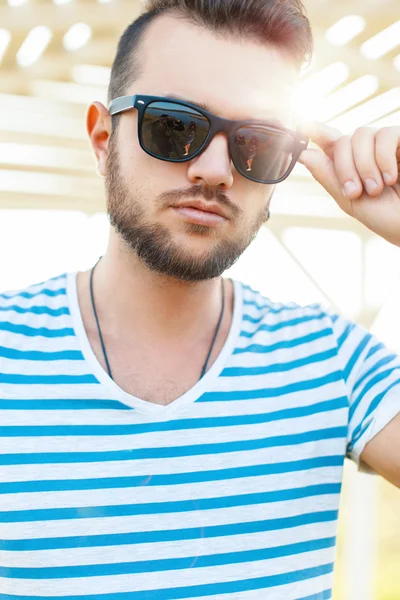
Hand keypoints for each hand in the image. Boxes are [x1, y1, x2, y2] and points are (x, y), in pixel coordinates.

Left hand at [298, 123, 399, 246]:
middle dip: (344, 167)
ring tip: (376, 189)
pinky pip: (386, 134)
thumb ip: (328, 176)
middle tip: (354, 192)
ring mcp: (386, 145)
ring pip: (361, 135)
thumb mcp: (350, 200)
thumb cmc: (385, 217)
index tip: (300, 126)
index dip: (315, 131)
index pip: (330, 143)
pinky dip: (383, 157)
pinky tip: (390, 177)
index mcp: (350, 166)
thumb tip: (303, 154)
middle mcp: (367, 152)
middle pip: (343, 141)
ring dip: (364, 165)